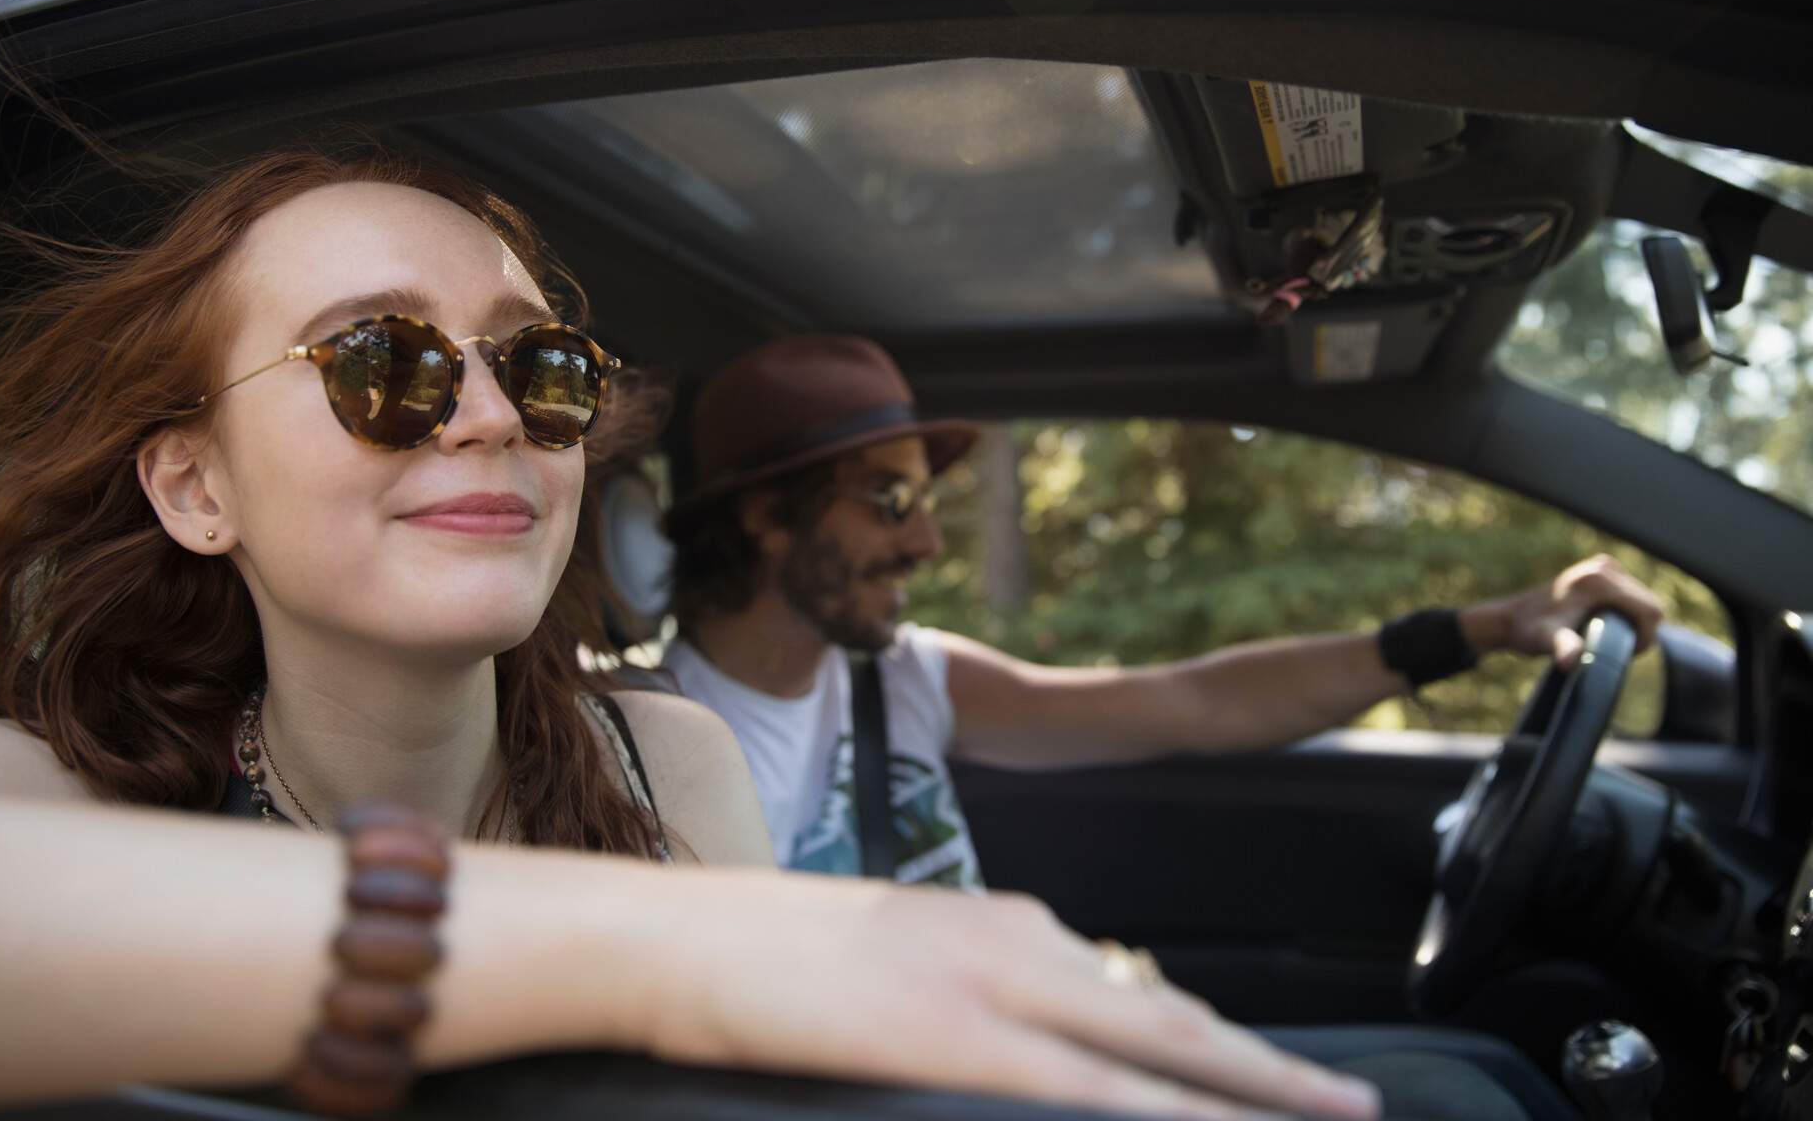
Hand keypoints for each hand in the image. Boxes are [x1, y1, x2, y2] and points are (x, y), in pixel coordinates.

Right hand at [637, 870, 1382, 1119]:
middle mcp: (1013, 939)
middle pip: (1166, 1013)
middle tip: (1348, 1107)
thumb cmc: (760, 955)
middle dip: (1263, 1069)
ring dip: (1245, 1089)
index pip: (1129, 986)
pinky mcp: (953, 1032)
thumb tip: (1009, 1031)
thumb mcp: (882, 962)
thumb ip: (959, 988)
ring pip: (1152, 1043)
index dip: (1207, 1040)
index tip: (1263, 1073)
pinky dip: (1163, 1109)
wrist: (676, 932)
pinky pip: (1086, 1084)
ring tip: (1328, 1117)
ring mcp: (987, 983)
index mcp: (996, 921)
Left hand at [1463, 554, 1664, 668]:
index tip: (1625, 654)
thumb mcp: (1547, 640)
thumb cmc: (1528, 631)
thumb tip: (1571, 661)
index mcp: (1599, 579)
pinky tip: (1608, 628)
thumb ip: (1563, 647)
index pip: (1650, 610)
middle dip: (1641, 631)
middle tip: (1616, 650)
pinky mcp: (1602, 572)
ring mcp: (1604, 566)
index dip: (1646, 637)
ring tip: (1609, 640)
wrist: (1510, 618)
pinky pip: (1632, 597)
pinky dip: (1629, 615)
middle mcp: (1604, 566)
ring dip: (1636, 624)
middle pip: (1650, 604)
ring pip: (1643, 601)